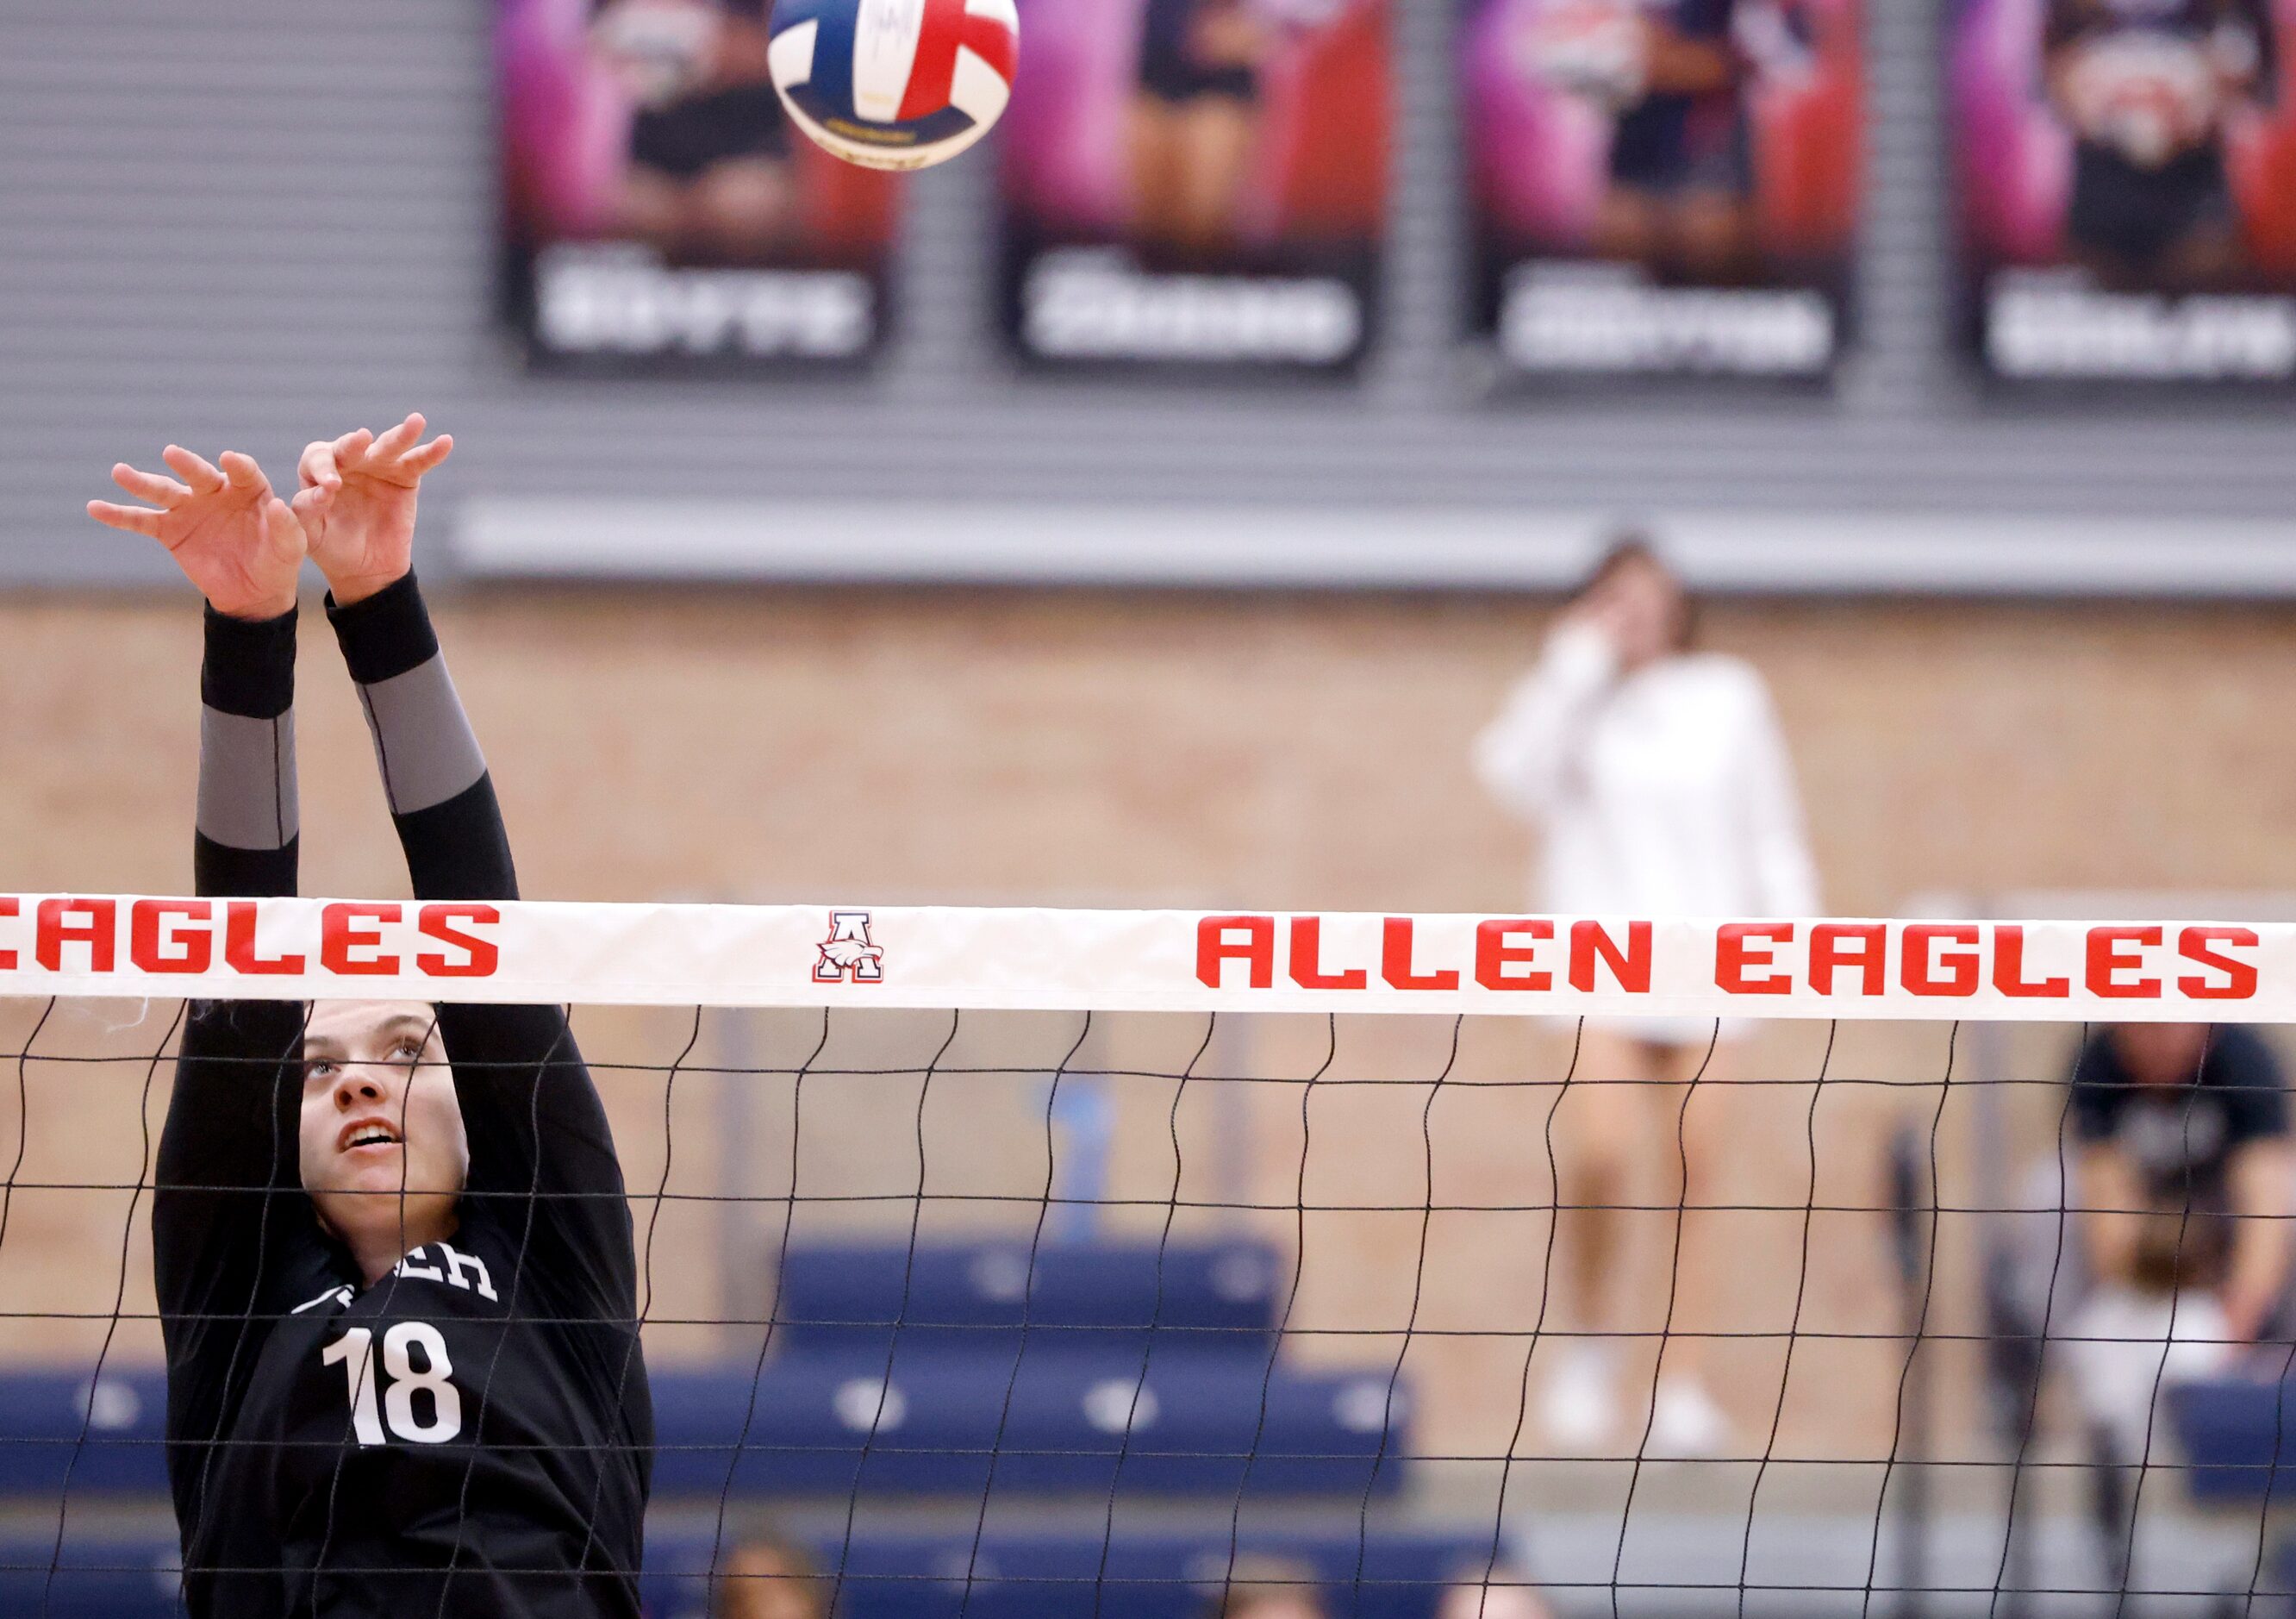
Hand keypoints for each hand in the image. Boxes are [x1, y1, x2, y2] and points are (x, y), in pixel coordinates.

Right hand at [88, 447, 306, 620]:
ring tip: (120, 471)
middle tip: (172, 453)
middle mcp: (216, 491)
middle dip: (186, 464)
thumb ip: (287, 526)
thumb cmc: (278, 561)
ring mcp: (189, 508)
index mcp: (249, 489)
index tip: (230, 459)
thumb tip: (280, 507)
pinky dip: (118, 514)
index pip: (244, 472)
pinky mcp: (170, 530)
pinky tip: (96, 507)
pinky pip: (141, 520)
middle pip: (199, 474)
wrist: (254, 592)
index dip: (238, 466)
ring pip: (164, 490)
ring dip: (141, 481)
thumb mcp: (291, 546)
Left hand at [292, 413, 453, 607]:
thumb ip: (307, 511)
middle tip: (362, 439)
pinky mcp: (405, 477)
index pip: (317, 459)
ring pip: (388, 446)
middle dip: (356, 444)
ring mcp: (378, 466)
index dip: (323, 469)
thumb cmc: (332, 548)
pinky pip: (418, 462)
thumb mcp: (311, 535)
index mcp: (318, 472)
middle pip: (352, 446)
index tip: (332, 486)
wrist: (366, 569)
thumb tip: (321, 492)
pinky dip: (432, 452)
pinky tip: (445, 442)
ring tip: (416, 421)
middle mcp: (348, 462)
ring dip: (402, 434)